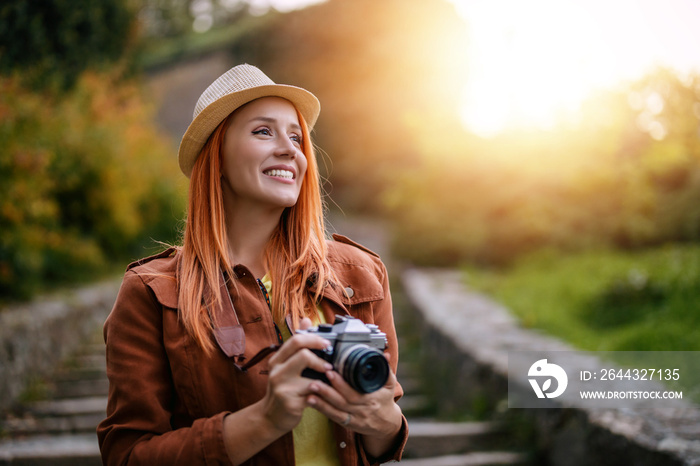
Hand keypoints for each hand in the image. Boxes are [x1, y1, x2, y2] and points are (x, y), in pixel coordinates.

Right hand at [258, 318, 333, 432]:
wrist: (270, 417)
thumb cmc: (283, 388)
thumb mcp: (286, 365)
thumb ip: (297, 344)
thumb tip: (306, 319)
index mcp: (277, 359)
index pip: (296, 340)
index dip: (315, 339)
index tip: (327, 344)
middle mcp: (277, 371)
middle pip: (303, 354)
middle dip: (321, 358)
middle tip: (330, 365)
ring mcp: (282, 387)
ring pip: (311, 377)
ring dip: (324, 378)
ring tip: (328, 380)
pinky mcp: (290, 403)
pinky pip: (314, 395)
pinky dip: (322, 393)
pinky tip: (324, 394)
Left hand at [305, 354, 402, 439]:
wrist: (387, 424)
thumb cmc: (385, 400)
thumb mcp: (389, 385)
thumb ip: (386, 369)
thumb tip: (384, 354)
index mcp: (371, 399)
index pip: (355, 393)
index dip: (342, 384)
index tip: (330, 372)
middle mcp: (362, 410)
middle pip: (343, 401)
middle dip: (328, 391)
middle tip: (315, 381)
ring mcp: (354, 418)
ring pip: (336, 410)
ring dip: (321, 401)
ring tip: (310, 390)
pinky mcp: (348, 423)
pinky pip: (334, 417)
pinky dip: (322, 409)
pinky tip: (311, 401)